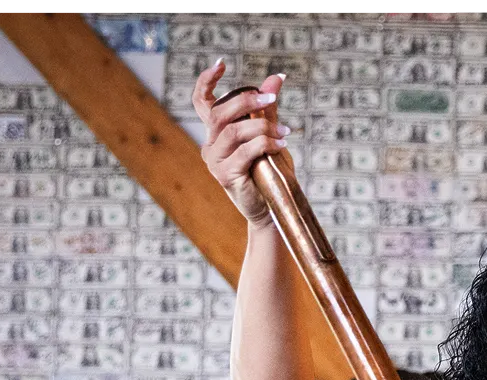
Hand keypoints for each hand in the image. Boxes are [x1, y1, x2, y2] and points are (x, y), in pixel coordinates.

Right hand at [192, 61, 290, 226]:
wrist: (270, 209)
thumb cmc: (268, 172)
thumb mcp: (268, 134)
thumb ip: (268, 108)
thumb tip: (277, 77)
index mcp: (216, 133)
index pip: (201, 102)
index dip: (206, 81)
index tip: (220, 64)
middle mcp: (210, 145)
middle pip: (220, 112)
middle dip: (247, 101)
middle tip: (271, 99)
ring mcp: (215, 161)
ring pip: (234, 131)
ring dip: (262, 127)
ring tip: (285, 134)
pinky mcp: (226, 176)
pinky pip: (245, 152)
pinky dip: (265, 144)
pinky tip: (281, 146)